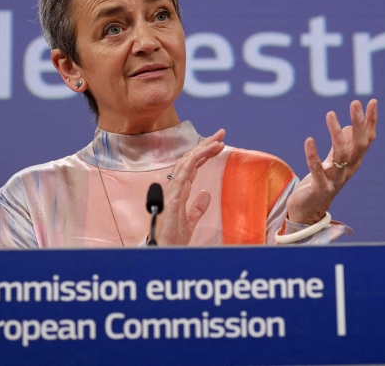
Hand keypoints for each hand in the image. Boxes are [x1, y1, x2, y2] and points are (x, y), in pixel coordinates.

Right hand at [154, 129, 224, 245]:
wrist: (162, 251)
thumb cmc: (171, 239)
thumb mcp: (190, 222)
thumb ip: (197, 208)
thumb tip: (206, 194)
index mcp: (180, 191)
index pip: (193, 166)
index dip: (205, 153)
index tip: (219, 144)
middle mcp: (175, 186)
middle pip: (190, 159)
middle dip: (205, 144)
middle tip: (221, 133)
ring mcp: (172, 190)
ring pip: (187, 162)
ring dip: (202, 149)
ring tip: (217, 140)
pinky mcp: (172, 196)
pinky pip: (183, 173)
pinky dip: (194, 160)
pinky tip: (204, 151)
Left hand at [285, 99, 377, 225]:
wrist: (308, 212)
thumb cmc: (320, 184)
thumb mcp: (332, 162)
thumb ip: (342, 146)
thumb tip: (349, 126)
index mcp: (353, 163)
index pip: (367, 140)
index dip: (371, 122)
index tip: (373, 102)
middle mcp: (348, 171)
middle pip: (358, 145)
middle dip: (359, 123)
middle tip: (355, 103)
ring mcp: (335, 180)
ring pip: (341, 155)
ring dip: (336, 134)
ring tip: (330, 114)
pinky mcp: (319, 188)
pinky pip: (317, 170)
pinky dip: (313, 155)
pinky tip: (309, 140)